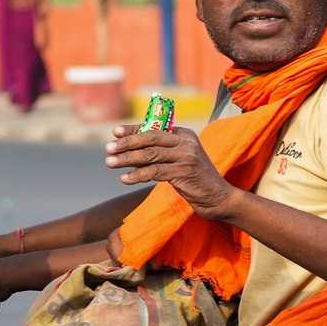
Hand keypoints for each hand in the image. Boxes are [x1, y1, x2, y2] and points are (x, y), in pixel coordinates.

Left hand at [105, 124, 236, 216]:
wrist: (218, 197)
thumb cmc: (195, 179)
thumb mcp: (181, 160)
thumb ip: (162, 153)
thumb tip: (129, 152)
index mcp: (185, 134)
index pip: (154, 128)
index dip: (133, 129)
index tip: (115, 132)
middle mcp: (186, 142)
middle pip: (150, 138)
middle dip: (127, 143)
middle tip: (108, 148)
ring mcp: (186, 157)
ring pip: (150, 155)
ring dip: (127, 159)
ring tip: (110, 163)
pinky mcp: (184, 173)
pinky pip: (155, 172)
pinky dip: (137, 175)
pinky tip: (124, 179)